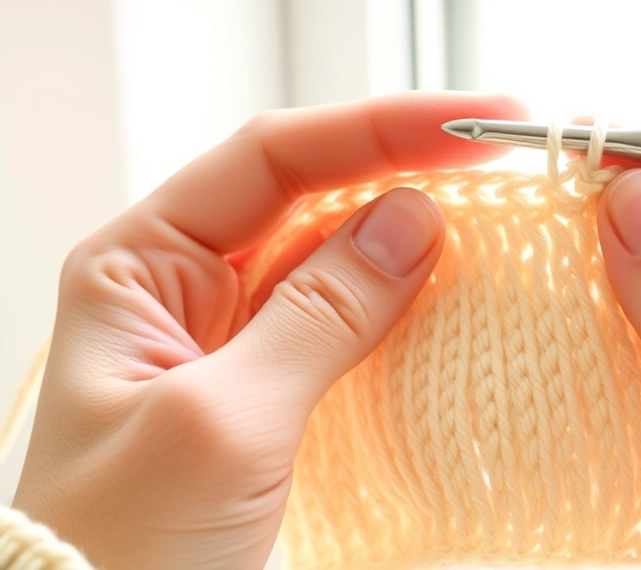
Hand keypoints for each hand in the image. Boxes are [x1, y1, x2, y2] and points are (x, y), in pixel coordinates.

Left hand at [13, 92, 525, 568]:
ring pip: (342, 260)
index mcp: (142, 266)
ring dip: (415, 242)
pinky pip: (354, 326)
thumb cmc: (126, 549)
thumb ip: (318, 314)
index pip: (270, 160)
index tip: (469, 127)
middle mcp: (193, 287)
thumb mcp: (221, 423)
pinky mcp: (283, 389)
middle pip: (313, 197)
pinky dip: (409, 311)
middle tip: (501, 167)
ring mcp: (241, 339)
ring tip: (495, 225)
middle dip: (405, 174)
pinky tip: (457, 300)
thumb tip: (413, 220)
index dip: (375, 130)